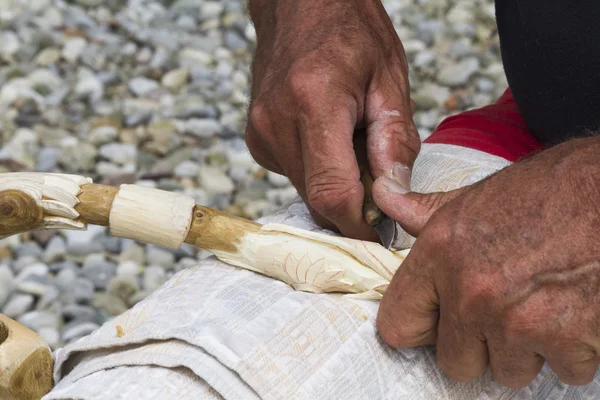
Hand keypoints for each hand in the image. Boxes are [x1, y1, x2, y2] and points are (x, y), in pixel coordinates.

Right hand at [245, 0, 419, 239]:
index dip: (359, 224)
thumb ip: (393, 141)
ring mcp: (260, 132)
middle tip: (378, 182)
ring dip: (334, 187)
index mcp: (314, 101)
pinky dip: (316, 171)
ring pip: (304, 192)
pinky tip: (328, 140)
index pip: (332, 192)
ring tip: (352, 148)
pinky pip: (293, 175)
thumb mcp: (389, 78)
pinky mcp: (256, 139)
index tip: (381, 232)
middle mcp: (276, 122)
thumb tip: (391, 196)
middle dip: (352, 206)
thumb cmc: (351, 32)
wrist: (300, 6)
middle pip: (316, 200)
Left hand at [373, 137, 599, 388]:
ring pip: (509, 371)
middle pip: (454, 362)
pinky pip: (563, 371)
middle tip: (500, 313)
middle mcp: (472, 294)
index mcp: (439, 255)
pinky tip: (575, 312)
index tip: (435, 322)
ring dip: (526, 349)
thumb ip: (422, 210)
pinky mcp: (568, 342)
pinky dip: (573, 351)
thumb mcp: (473, 196)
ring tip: (542, 306)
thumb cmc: (550, 190)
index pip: (397, 326)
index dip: (418, 327)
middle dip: (477, 345)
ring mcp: (519, 323)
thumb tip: (385, 196)